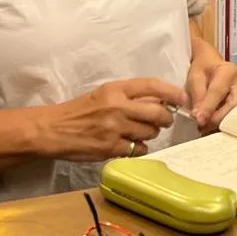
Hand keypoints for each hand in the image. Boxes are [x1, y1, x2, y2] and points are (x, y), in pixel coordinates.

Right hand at [40, 78, 187, 161]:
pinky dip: (138, 149)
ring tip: (139, 132)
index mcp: (116, 89)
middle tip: (163, 120)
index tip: (183, 99)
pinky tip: (130, 145)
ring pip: (150, 132)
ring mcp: (115, 128)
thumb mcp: (104, 94)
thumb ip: (129, 96)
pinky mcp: (111, 148)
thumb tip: (159, 100)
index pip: (153, 85)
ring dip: (150, 134)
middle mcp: (118, 106)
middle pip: (158, 112)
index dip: (173, 92)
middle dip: (166, 118)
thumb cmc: (80, 110)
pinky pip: (138, 149)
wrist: (53, 129)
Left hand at [186, 46, 236, 132]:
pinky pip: (235, 116)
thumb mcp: (195, 78)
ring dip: (219, 121)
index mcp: (228, 71)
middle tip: (201, 125)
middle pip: (232, 106)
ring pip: (235, 114)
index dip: (208, 108)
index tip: (198, 120)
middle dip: (216, 118)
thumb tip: (199, 116)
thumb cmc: (204, 69)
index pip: (218, 92)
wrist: (211, 65)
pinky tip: (212, 121)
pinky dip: (223, 121)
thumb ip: (197, 96)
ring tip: (205, 123)